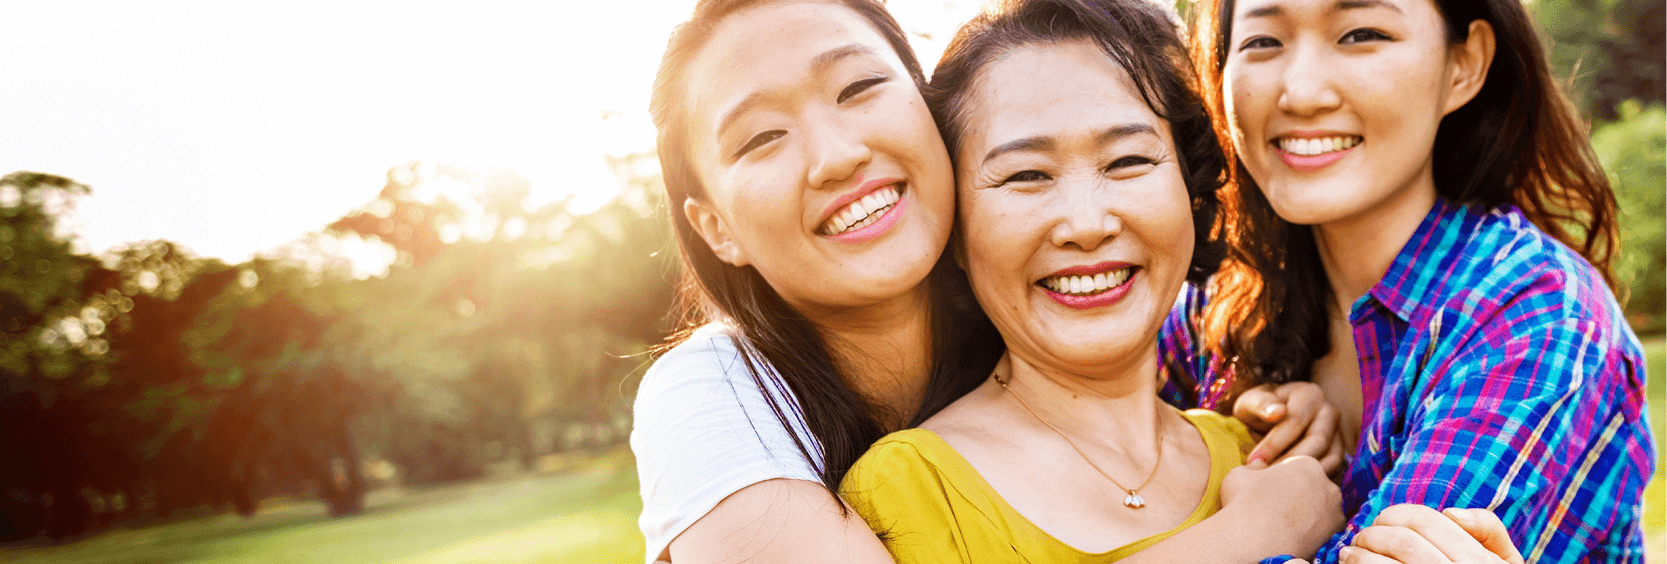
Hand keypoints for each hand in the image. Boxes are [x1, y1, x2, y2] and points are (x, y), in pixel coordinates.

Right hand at [1219, 455, 1343, 557]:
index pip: (1300, 469)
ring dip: (1309, 513)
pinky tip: (1293, 535)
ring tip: (1285, 524)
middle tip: (1279, 508)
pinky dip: (1313, 531)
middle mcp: (1326, 483)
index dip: (1284, 480)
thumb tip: (1258, 466)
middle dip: (1300, 496)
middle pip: (1314, 487)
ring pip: (1322, 507)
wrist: (1253, 540)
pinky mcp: (1336, 531)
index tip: (1271, 492)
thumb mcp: (1240, 474)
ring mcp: (1334, 508)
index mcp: (1306, 464)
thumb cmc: (1243, 502)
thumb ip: (1254, 467)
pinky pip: (1325, 528)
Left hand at [1233, 382, 1345, 476]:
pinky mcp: (1338, 454)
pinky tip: (1290, 489)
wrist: (1274, 417)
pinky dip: (1313, 481)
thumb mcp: (1253, 400)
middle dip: (1289, 461)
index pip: (1295, 422)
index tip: (1253, 462)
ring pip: (1330, 459)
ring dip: (1304, 474)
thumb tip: (1277, 412)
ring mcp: (1338, 434)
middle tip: (1265, 478)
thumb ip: (1260, 404)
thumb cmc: (1260, 409)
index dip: (1273, 444)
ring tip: (1277, 486)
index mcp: (1310, 395)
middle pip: (1317, 442)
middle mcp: (1330, 413)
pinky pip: (1332, 471)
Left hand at [1340, 504, 1523, 563]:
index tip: (1380, 522)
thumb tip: (1451, 513)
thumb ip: (1488, 532)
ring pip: (1383, 563)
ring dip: (1359, 555)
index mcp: (1480, 561)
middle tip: (1360, 538)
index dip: (1393, 515)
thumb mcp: (1502, 563)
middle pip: (1401, 540)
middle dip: (1371, 534)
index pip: (1424, 521)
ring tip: (1349, 554)